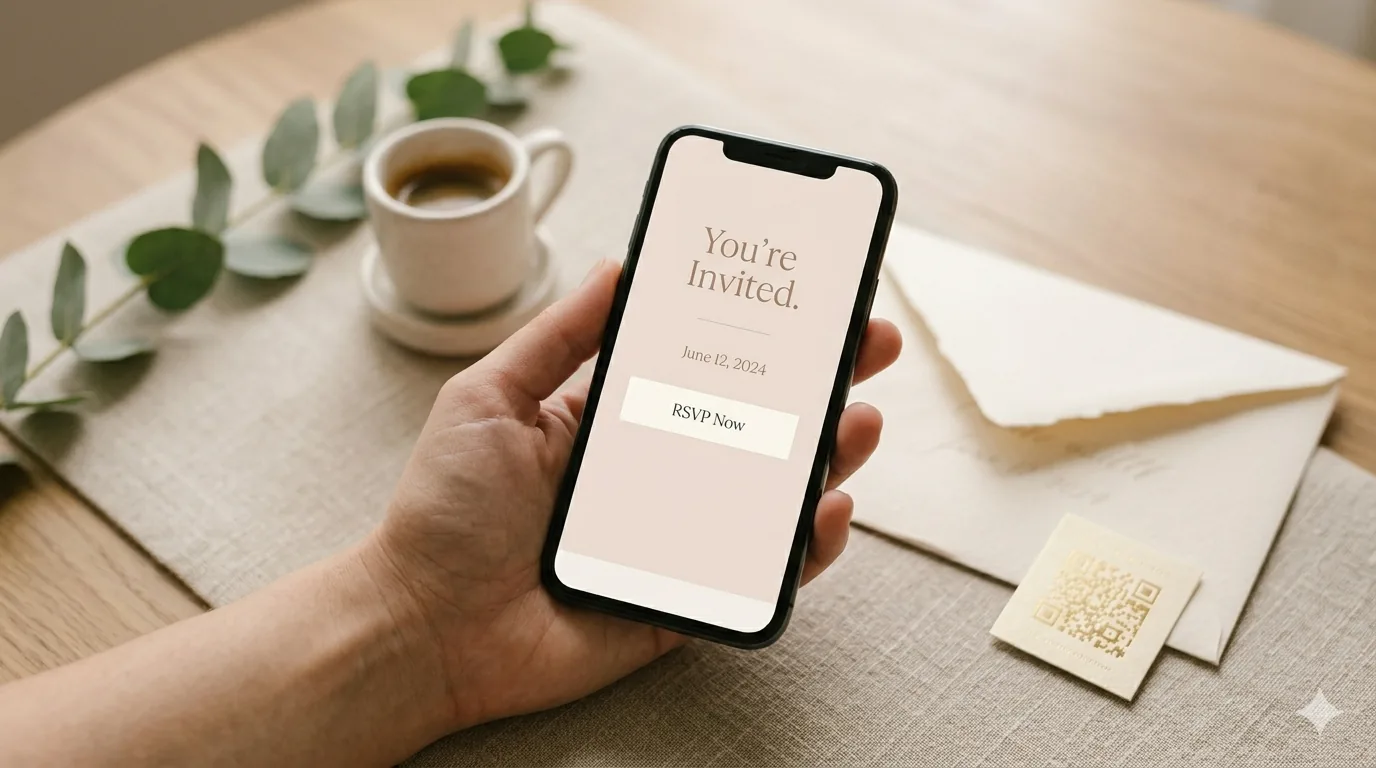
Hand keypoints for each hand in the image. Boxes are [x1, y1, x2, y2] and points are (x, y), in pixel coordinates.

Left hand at [362, 260, 901, 731]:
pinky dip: (803, 547)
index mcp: (612, 421)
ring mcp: (676, 537)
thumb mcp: (489, 396)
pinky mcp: (685, 599)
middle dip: (819, 383)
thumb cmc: (442, 512)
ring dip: (829, 456)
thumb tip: (618, 266)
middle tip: (867, 346)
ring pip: (772, 496)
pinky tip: (824, 509)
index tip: (808, 296)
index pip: (704, 368)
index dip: (759, 335)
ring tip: (859, 420)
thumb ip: (557, 335)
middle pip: (756, 425)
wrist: (420, 625)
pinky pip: (759, 574)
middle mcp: (654, 474)